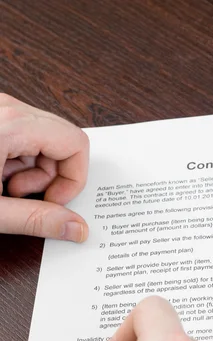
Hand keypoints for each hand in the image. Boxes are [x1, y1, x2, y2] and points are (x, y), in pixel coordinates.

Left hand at [0, 93, 88, 240]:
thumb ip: (36, 220)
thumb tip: (76, 228)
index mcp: (12, 124)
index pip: (75, 143)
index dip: (74, 179)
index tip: (55, 201)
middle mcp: (9, 110)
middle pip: (61, 143)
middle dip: (50, 178)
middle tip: (22, 198)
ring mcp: (0, 112)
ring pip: (41, 143)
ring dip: (30, 174)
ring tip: (3, 189)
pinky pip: (21, 139)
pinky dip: (14, 164)